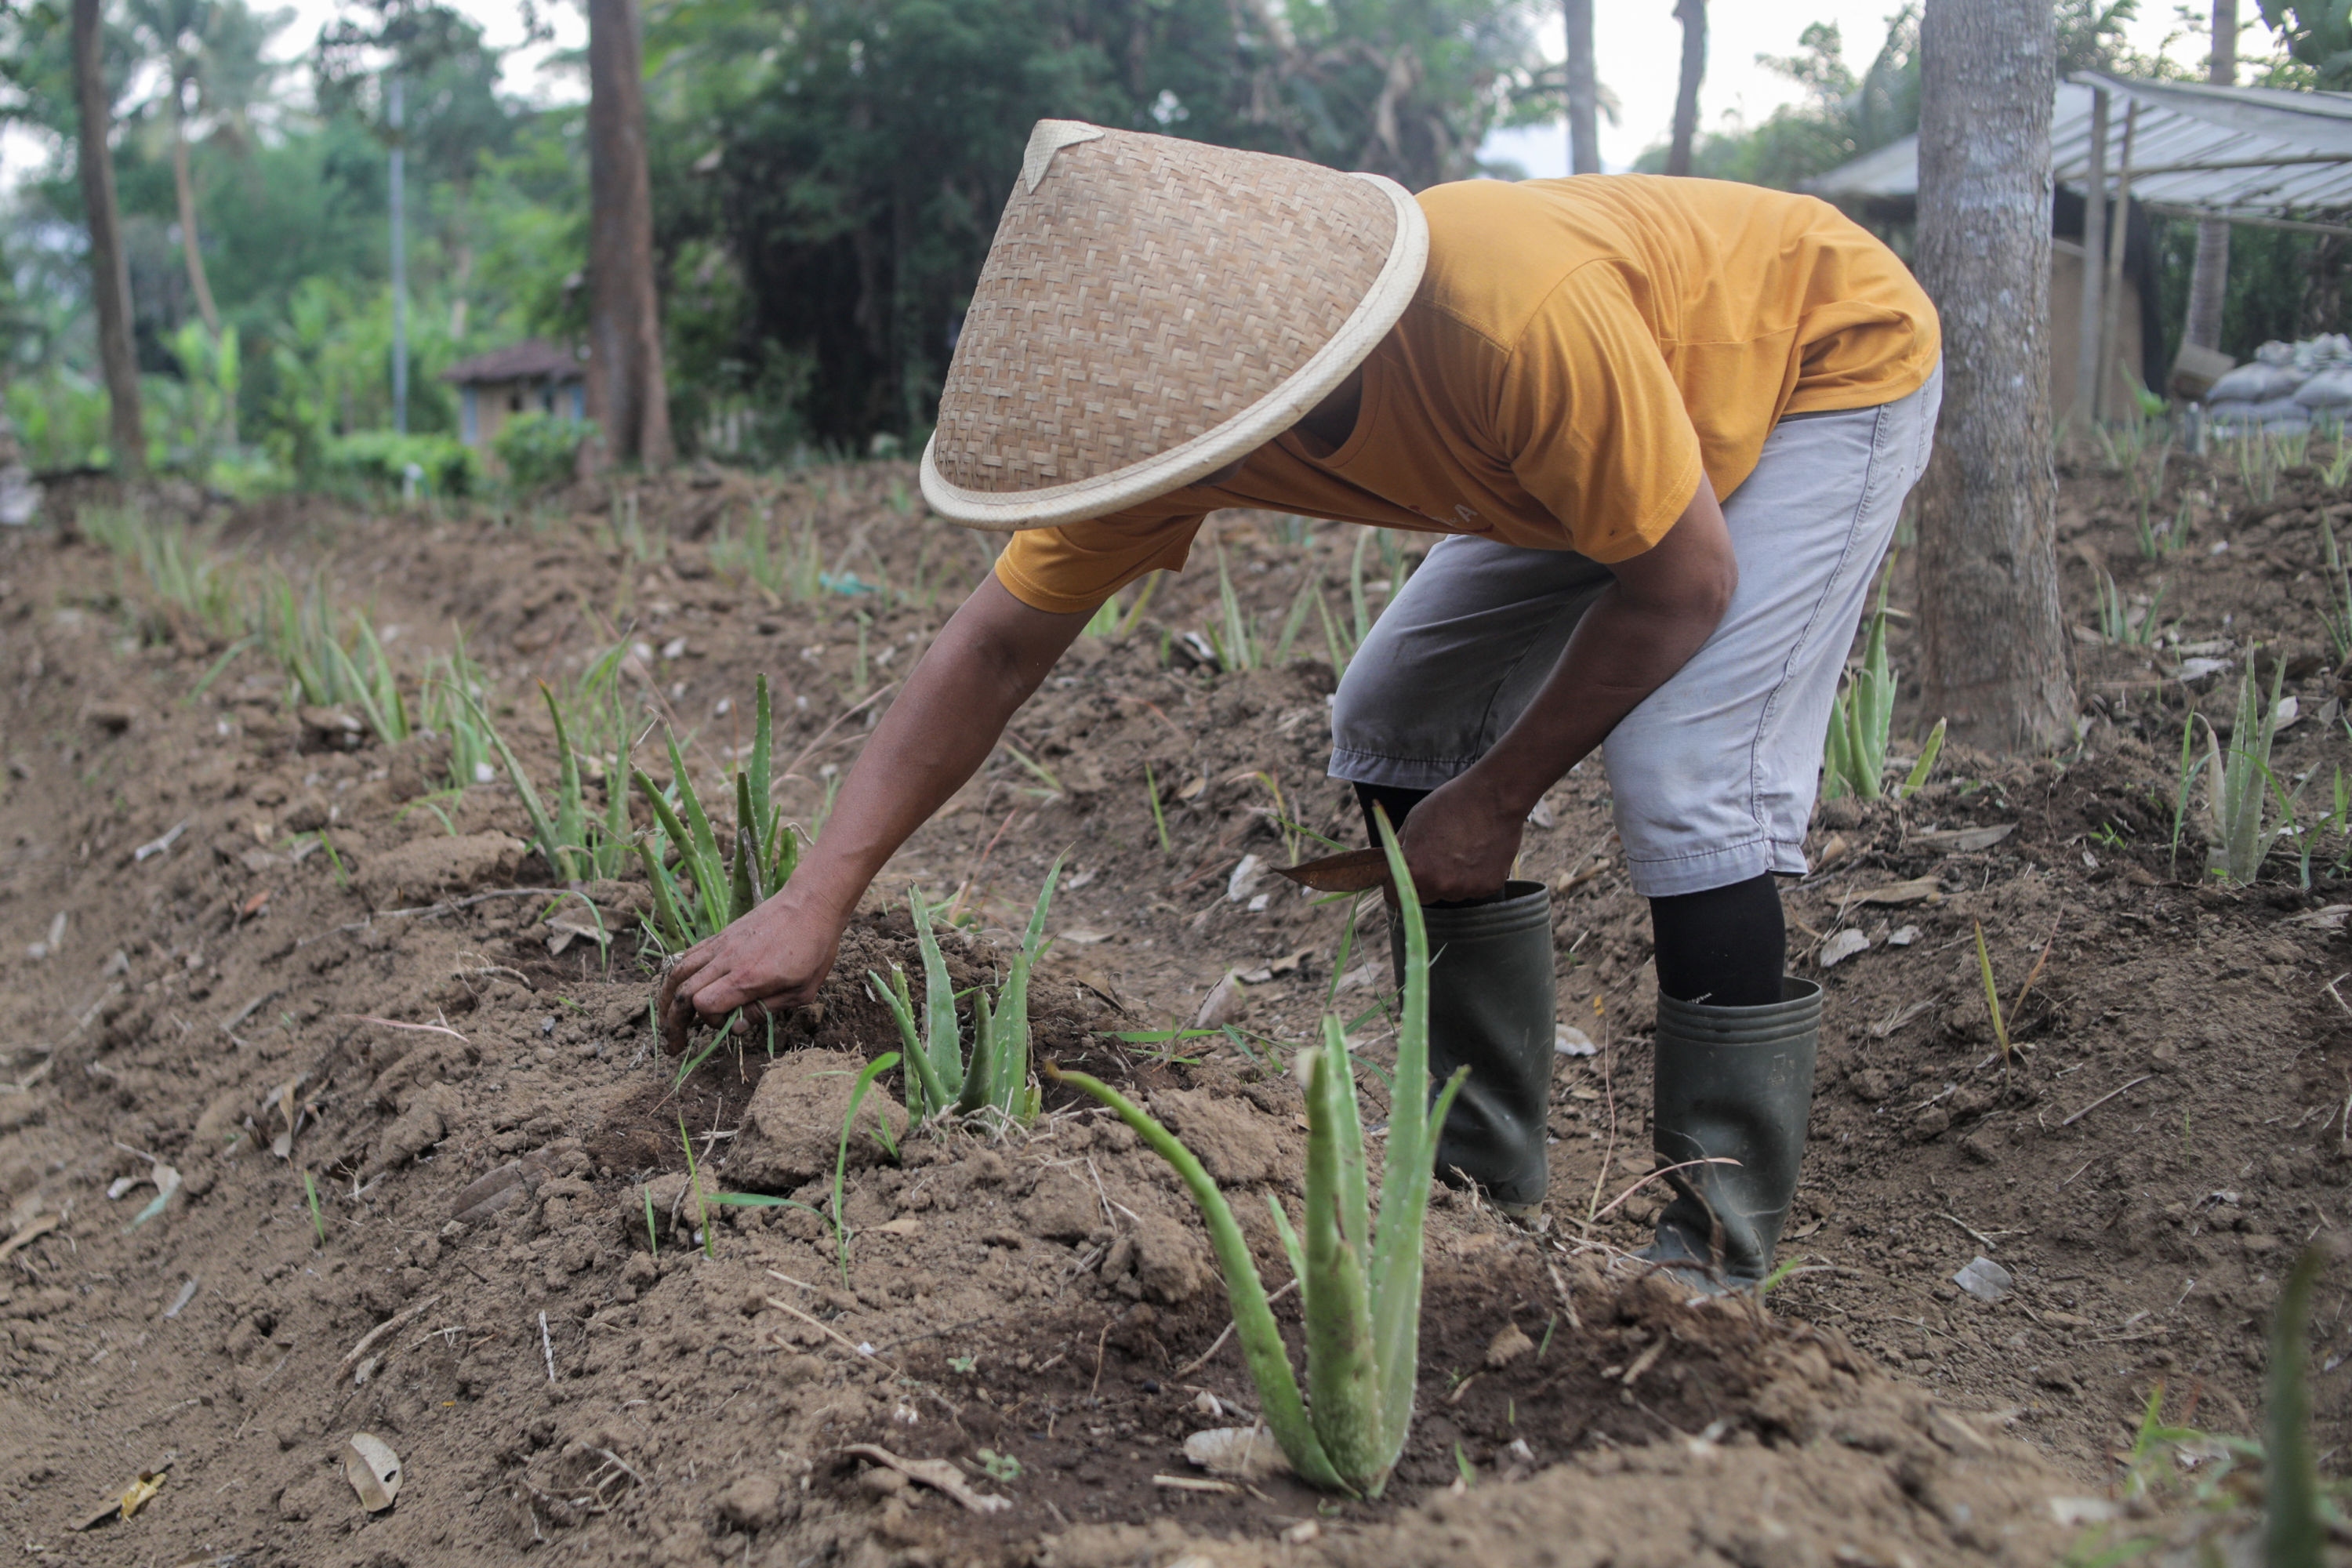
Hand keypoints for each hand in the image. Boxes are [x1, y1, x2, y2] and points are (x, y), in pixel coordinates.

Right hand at [658, 884, 847, 1053]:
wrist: (811, 903)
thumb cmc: (814, 948)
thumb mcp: (801, 991)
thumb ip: (765, 1010)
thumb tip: (736, 1028)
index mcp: (747, 978)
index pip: (704, 1004)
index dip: (710, 1021)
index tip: (729, 1024)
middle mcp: (726, 960)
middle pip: (682, 992)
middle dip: (674, 1022)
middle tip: (674, 1044)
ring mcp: (720, 945)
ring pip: (678, 972)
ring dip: (667, 999)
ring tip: (666, 1020)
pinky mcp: (721, 935)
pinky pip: (688, 955)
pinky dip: (678, 975)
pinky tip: (679, 988)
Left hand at [1397, 772, 1525, 902]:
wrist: (1494, 797)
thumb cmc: (1451, 804)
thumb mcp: (1413, 822)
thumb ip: (1397, 849)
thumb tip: (1390, 864)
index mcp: (1416, 871)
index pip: (1395, 898)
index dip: (1396, 885)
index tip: (1402, 876)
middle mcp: (1441, 886)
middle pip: (1424, 897)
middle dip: (1424, 883)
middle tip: (1435, 856)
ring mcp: (1467, 888)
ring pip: (1450, 892)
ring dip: (1451, 879)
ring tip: (1461, 849)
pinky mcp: (1489, 886)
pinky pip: (1473, 888)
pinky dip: (1473, 876)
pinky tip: (1478, 852)